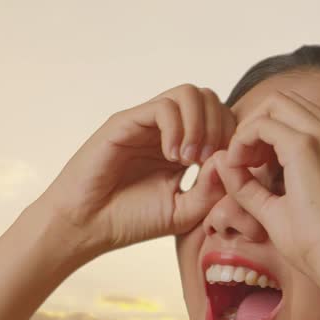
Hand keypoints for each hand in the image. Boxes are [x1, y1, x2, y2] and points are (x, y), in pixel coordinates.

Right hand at [32, 83, 235, 261]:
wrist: (88, 225)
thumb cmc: (132, 220)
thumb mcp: (185, 211)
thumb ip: (212, 188)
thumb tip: (230, 159)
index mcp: (184, 147)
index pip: (222, 119)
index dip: (232, 138)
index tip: (224, 169)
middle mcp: (167, 129)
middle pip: (210, 99)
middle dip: (220, 127)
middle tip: (208, 162)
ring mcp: (146, 123)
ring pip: (189, 94)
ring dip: (200, 125)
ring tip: (190, 159)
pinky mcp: (126, 121)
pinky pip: (164, 107)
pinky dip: (178, 129)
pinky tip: (173, 157)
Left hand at [211, 88, 319, 283]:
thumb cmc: (313, 243)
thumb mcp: (277, 206)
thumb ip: (250, 183)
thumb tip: (221, 159)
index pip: (297, 115)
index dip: (266, 133)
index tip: (253, 165)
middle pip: (284, 102)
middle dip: (256, 125)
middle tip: (244, 162)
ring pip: (274, 105)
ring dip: (249, 130)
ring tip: (242, 165)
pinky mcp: (306, 146)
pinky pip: (262, 124)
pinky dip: (243, 140)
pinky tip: (240, 167)